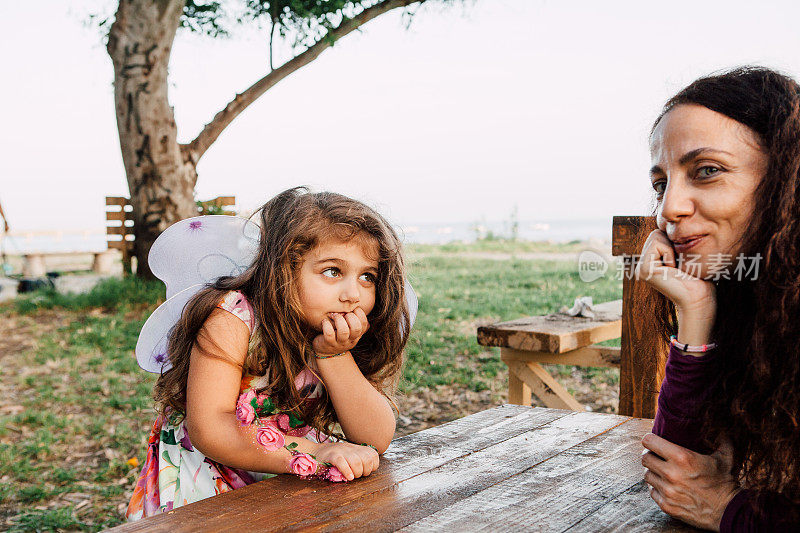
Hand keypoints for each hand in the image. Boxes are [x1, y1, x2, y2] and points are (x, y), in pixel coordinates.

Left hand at [312, 307, 368, 355]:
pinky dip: (327, 325)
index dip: (359, 313)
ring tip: (334, 316)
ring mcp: (339, 343)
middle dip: (350, 317)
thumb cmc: (339, 336)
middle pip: (356, 328)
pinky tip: (324, 321)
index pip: (364, 323)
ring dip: (339, 320)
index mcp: (357, 335)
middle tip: (343, 313)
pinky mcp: (328, 344)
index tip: (352, 309)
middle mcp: (350, 340)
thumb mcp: (350, 330)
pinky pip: (329, 334)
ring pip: (343, 331)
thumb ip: (355, 320)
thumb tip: (357, 302)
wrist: (328, 353)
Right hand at [313, 441, 379, 480]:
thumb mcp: (347, 457)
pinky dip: (347, 471)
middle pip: (367, 459)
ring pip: (356, 461)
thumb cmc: (332, 459)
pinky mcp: (331, 455)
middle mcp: (350, 448)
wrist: (314, 452)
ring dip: (357, 472)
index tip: (365, 471)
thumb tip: (367, 472)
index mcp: (356, 448)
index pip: (373, 454)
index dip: (373, 465)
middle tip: (358, 475)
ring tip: (352, 477)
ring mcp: (341, 451)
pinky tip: (348, 477)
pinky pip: (342, 462)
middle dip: (365, 471)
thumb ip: (357, 461)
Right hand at [635, 230, 716, 345]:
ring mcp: (641, 267)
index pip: (659, 234)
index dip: (674, 241)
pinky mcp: (644, 269)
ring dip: (671, 249)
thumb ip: (675, 242)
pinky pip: (656, 245)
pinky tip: (673, 269)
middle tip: (679, 264)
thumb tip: (671, 225)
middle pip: (656, 233)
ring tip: (676, 267)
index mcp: (652, 262)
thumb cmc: (699, 278)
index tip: (682, 260)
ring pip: (655, 236)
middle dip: (672, 243)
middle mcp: (644, 265)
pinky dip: (669, 253)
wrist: (699, 299)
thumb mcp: (686, 255)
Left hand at [642, 433, 738, 530]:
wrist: (729, 512)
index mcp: (682, 458)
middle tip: (657, 457)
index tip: (653, 441)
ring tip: (662, 472)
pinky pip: (652, 492)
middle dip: (650, 455)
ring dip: (653, 472)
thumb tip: (721, 427)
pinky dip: (657, 489)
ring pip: (647, 475)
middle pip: (645, 458)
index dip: (650, 440)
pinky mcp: (667, 505)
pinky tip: (666, 486)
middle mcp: (671, 474)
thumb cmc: (726, 482)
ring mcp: (667, 491)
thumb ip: (721, 439)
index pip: (649, 441)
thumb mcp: (725, 457)